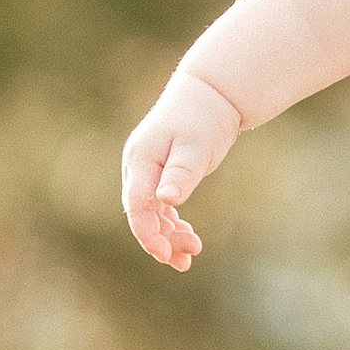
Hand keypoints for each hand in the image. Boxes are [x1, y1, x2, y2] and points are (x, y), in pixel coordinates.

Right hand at [122, 70, 243, 269]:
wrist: (212, 93)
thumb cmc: (205, 117)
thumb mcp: (197, 146)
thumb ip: (181, 173)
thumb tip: (166, 201)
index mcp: (141, 160)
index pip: (136, 206)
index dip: (147, 234)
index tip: (165, 254)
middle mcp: (139, 167)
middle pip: (142, 214)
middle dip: (162, 239)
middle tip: (190, 256)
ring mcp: (148, 170)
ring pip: (151, 213)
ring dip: (168, 235)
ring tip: (193, 251)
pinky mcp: (161, 173)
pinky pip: (160, 205)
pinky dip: (172, 222)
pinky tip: (187, 235)